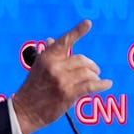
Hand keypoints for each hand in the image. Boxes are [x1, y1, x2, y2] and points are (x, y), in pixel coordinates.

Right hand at [10, 19, 112, 133]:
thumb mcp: (38, 67)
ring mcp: (61, 80)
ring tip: (96, 80)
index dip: (77, 31)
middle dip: (91, 65)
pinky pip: (91, 86)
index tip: (88, 23)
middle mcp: (54, 66)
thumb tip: (53, 39)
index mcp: (47, 57)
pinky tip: (107, 84)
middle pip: (82, 60)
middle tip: (95, 71)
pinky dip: (102, 84)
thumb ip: (49, 54)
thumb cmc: (33, 88)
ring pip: (87, 73)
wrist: (26, 110)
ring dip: (95, 76)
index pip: (64, 41)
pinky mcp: (68, 93)